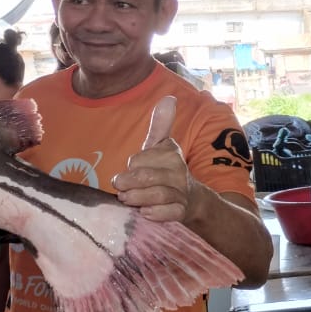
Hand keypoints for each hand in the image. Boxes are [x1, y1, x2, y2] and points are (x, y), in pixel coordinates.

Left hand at [112, 96, 200, 223]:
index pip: (143, 158)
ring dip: (138, 197)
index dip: (132, 165)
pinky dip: (156, 214)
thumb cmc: (167, 170)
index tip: (128, 168)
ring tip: (125, 199)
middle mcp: (178, 172)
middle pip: (148, 177)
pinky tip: (144, 213)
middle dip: (129, 182)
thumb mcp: (162, 147)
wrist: (193, 199)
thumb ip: (160, 124)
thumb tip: (169, 98)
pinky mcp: (182, 212)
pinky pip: (170, 213)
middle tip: (117, 187)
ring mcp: (181, 193)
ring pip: (158, 195)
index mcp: (171, 153)